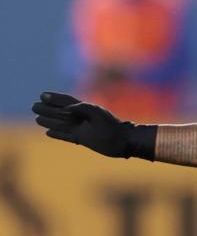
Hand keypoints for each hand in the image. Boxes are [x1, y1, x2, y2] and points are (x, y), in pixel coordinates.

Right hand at [32, 91, 155, 158]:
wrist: (124, 141)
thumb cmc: (112, 126)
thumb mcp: (97, 114)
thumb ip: (82, 108)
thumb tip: (66, 109)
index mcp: (86, 109)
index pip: (67, 101)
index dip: (55, 98)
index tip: (43, 95)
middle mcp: (83, 118)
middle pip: (61, 112)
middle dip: (48, 109)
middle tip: (34, 106)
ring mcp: (83, 129)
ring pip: (61, 124)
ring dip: (49, 121)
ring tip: (37, 118)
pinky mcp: (84, 139)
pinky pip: (67, 136)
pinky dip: (57, 134)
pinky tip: (48, 132)